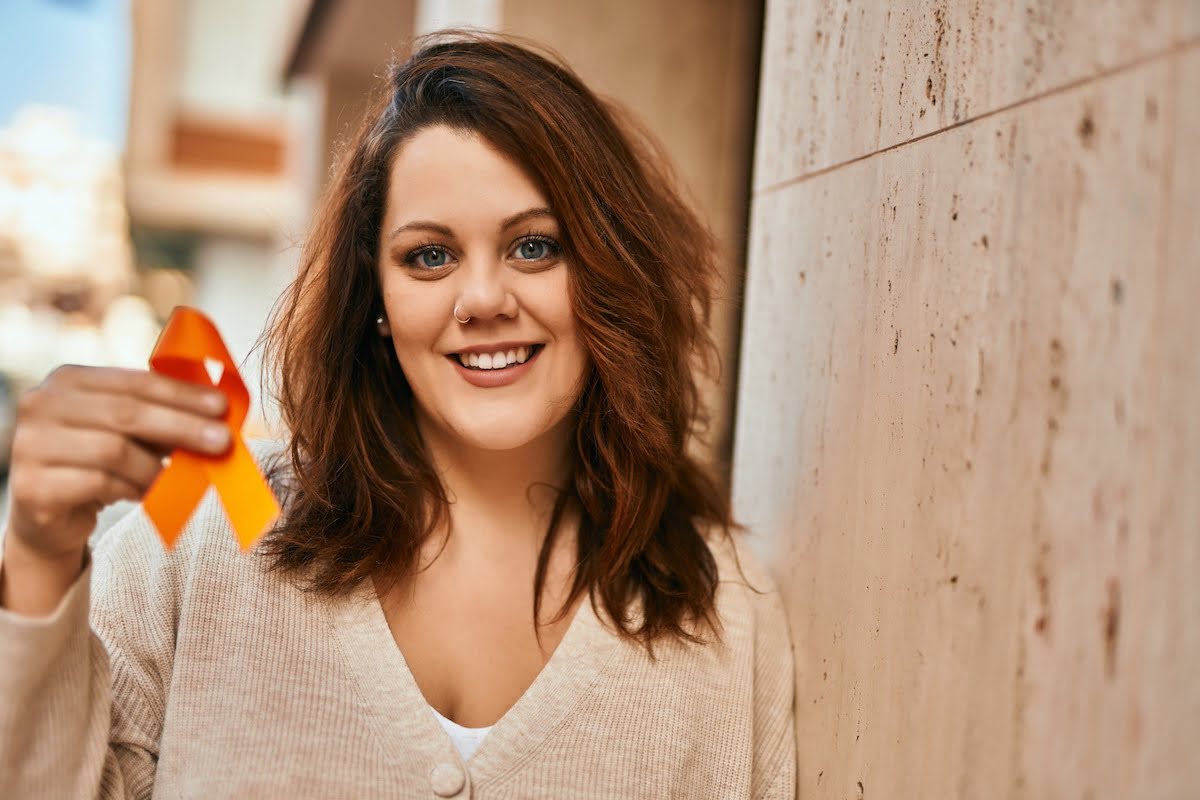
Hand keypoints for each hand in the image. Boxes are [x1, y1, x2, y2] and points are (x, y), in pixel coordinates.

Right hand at [1, 366, 229, 611]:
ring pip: (114, 451)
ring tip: (176, 478)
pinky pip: (98, 483)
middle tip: (222, 441)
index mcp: (67, 380)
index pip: (135, 382)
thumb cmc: (95, 463)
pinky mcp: (31, 487)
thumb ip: (159, 416)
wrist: (48, 515)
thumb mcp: (124, 431)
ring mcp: (30, 445)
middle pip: (127, 413)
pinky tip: (145, 493)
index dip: (182, 394)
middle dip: (182, 426)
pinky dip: (131, 489)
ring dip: (156, 467)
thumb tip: (217, 415)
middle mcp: (41, 405)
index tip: (222, 407)